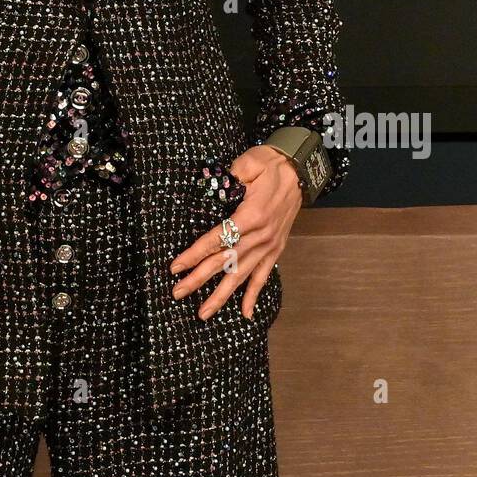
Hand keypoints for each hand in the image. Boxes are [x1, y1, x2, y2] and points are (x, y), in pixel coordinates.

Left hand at [169, 144, 302, 320]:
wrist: (299, 170)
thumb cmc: (270, 164)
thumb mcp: (249, 163)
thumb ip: (229, 177)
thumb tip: (209, 184)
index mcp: (251, 215)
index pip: (216, 239)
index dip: (195, 254)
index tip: (176, 267)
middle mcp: (260, 236)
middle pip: (225, 262)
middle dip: (199, 279)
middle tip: (178, 292)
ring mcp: (269, 245)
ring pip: (241, 275)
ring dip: (221, 295)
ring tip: (203, 313)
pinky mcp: (276, 249)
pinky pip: (264, 276)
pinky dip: (254, 295)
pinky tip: (244, 313)